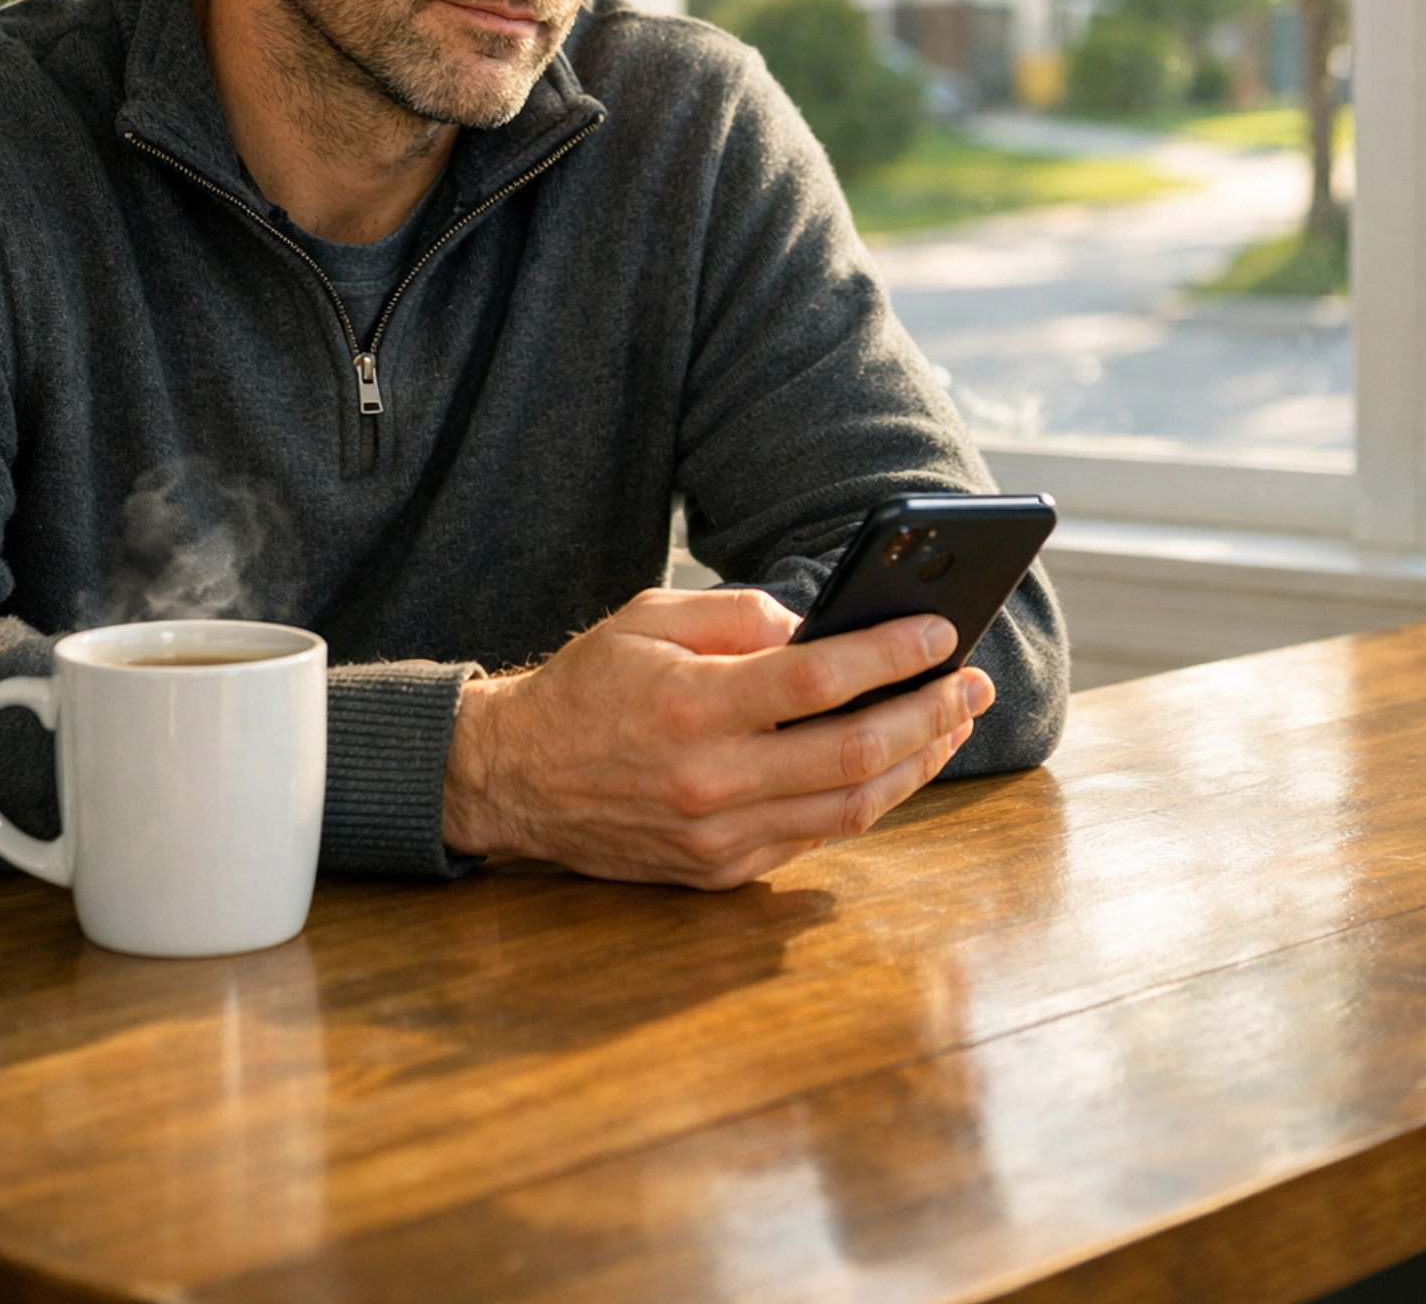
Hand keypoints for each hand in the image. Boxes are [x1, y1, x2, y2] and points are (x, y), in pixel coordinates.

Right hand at [440, 585, 993, 889]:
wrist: (515, 779)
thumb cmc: (587, 686)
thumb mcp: (648, 618)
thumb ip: (738, 616)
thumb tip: (821, 629)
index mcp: (691, 706)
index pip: (818, 681)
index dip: (890, 656)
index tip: (939, 632)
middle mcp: (710, 780)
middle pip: (853, 754)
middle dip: (929, 715)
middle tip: (971, 683)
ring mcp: (718, 837)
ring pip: (849, 808)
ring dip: (916, 764)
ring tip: (952, 723)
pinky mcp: (721, 871)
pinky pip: (816, 838)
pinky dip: (867, 801)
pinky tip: (896, 764)